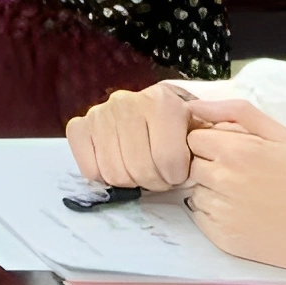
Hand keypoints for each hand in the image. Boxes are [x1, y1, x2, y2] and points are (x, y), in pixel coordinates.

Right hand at [65, 79, 206, 193]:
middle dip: (154, 182)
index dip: (176, 177)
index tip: (179, 173)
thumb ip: (206, 145)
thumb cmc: (178, 128)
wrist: (152, 111)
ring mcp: (100, 113)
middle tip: (159, 176)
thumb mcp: (201, 131)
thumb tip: (198, 167)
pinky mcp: (80, 126)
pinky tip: (117, 164)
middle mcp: (127, 102)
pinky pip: (89, 169)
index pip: (169, 160)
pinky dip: (104, 177)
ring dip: (130, 181)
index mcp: (162, 102)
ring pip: (114, 173)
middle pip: (140, 169)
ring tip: (140, 170)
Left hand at [179, 95, 285, 279]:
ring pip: (194, 191)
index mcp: (236, 151)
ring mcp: (220, 212)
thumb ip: (237, 113)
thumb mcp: (284, 136)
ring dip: (212, 191)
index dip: (212, 143)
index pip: (192, 137)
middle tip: (245, 175)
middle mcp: (222, 181)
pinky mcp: (222, 238)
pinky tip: (247, 215)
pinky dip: (216, 214)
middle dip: (210, 165)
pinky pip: (201, 217)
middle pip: (190, 164)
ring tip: (249, 197)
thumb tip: (193, 105)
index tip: (234, 152)